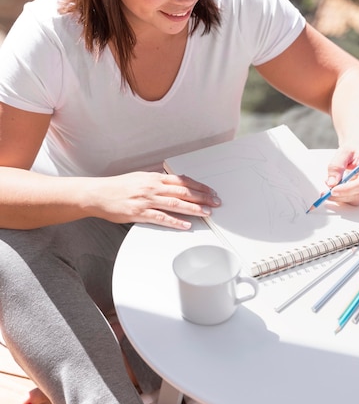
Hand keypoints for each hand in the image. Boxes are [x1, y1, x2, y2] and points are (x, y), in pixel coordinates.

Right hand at [85, 171, 220, 228]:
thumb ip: (156, 181)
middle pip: (183, 191)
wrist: (98, 194)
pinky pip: (161, 218)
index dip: (199, 186)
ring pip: (175, 204)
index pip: (182, 181)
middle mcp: (152, 187)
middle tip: (216, 202)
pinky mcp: (139, 213)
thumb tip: (173, 183)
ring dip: (193, 209)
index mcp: (154, 177)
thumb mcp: (140, 178)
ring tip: (206, 213)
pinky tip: (185, 225)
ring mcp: (146, 200)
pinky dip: (175, 222)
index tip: (211, 191)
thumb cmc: (118, 187)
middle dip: (202, 197)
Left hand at [325, 144, 358, 205]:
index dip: (347, 189)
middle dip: (341, 195)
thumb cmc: (354, 149)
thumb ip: (336, 166)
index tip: (332, 190)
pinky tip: (337, 189)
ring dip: (342, 197)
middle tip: (325, 193)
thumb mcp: (343, 152)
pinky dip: (345, 196)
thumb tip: (331, 183)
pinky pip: (357, 199)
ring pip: (358, 199)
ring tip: (330, 188)